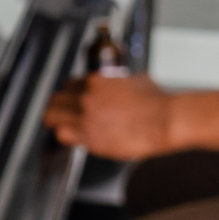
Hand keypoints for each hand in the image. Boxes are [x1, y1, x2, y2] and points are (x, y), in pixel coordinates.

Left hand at [45, 72, 175, 159]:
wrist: (166, 119)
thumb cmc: (158, 102)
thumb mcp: (138, 80)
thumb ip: (123, 81)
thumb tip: (127, 82)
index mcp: (95, 81)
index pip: (68, 86)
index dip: (68, 96)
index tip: (70, 102)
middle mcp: (86, 96)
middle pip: (56, 100)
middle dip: (57, 107)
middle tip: (59, 114)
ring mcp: (85, 116)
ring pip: (52, 116)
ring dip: (55, 121)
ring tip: (57, 126)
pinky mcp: (89, 136)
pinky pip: (62, 135)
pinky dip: (64, 136)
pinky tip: (70, 138)